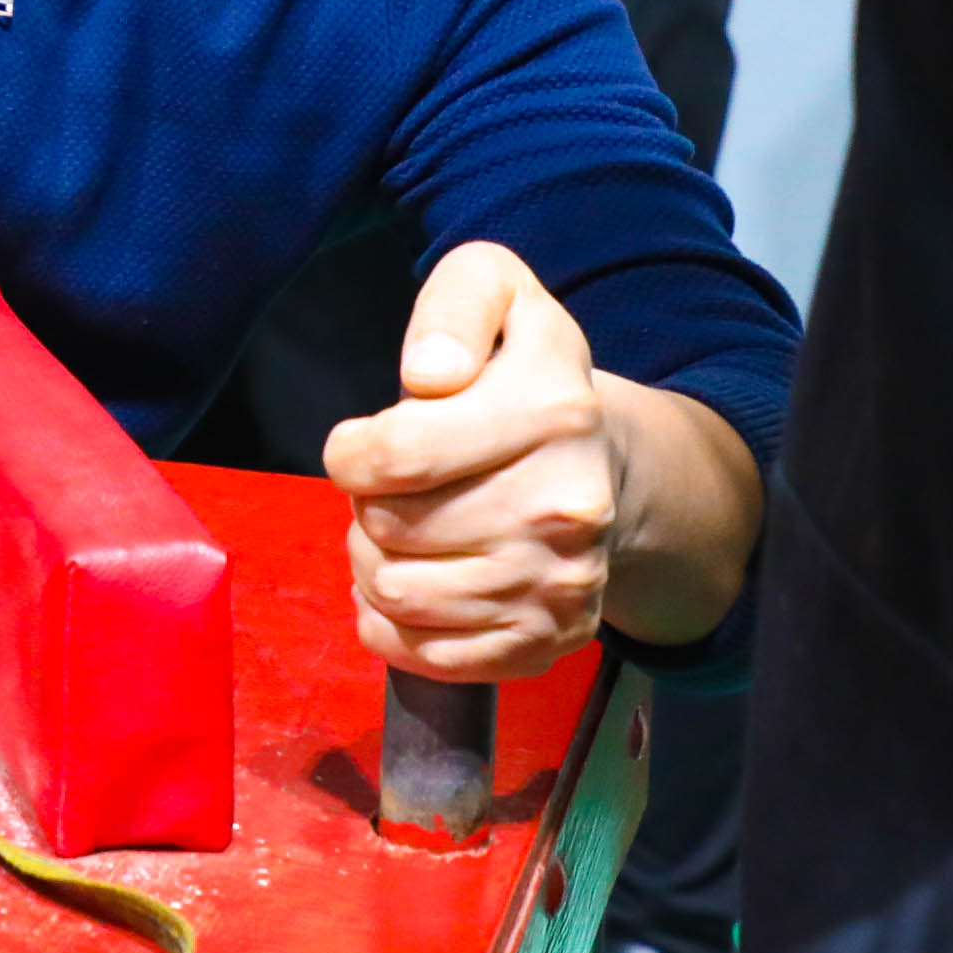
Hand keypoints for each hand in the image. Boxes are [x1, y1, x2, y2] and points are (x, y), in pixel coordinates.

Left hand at [324, 241, 623, 681]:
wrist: (602, 463)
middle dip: (367, 504)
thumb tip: (431, 375)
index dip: (350, 451)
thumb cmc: (520, 376)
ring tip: (406, 529)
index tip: (364, 442)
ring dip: (374, 561)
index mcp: (554, 412)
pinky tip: (417, 578)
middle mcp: (567, 508)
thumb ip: (454, 307)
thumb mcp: (497, 296)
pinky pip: (420, 656)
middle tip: (397, 486)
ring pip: (395, 594)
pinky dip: (393, 623)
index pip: (393, 456)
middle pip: (385, 530)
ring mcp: (561, 585)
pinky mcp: (547, 643)